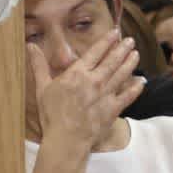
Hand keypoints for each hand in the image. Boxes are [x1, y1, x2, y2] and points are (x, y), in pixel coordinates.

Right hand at [28, 28, 143, 155]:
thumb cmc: (52, 115)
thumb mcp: (42, 88)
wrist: (66, 140)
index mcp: (77, 73)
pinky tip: (141, 81)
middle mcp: (94, 81)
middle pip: (112, 60)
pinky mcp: (113, 109)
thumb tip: (30, 46)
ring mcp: (106, 95)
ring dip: (130, 63)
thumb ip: (39, 65)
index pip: (96, 52)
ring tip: (136, 54)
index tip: (115, 32)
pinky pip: (128, 96)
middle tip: (130, 40)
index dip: (107, 41)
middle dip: (122, 48)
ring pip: (122, 74)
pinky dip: (135, 88)